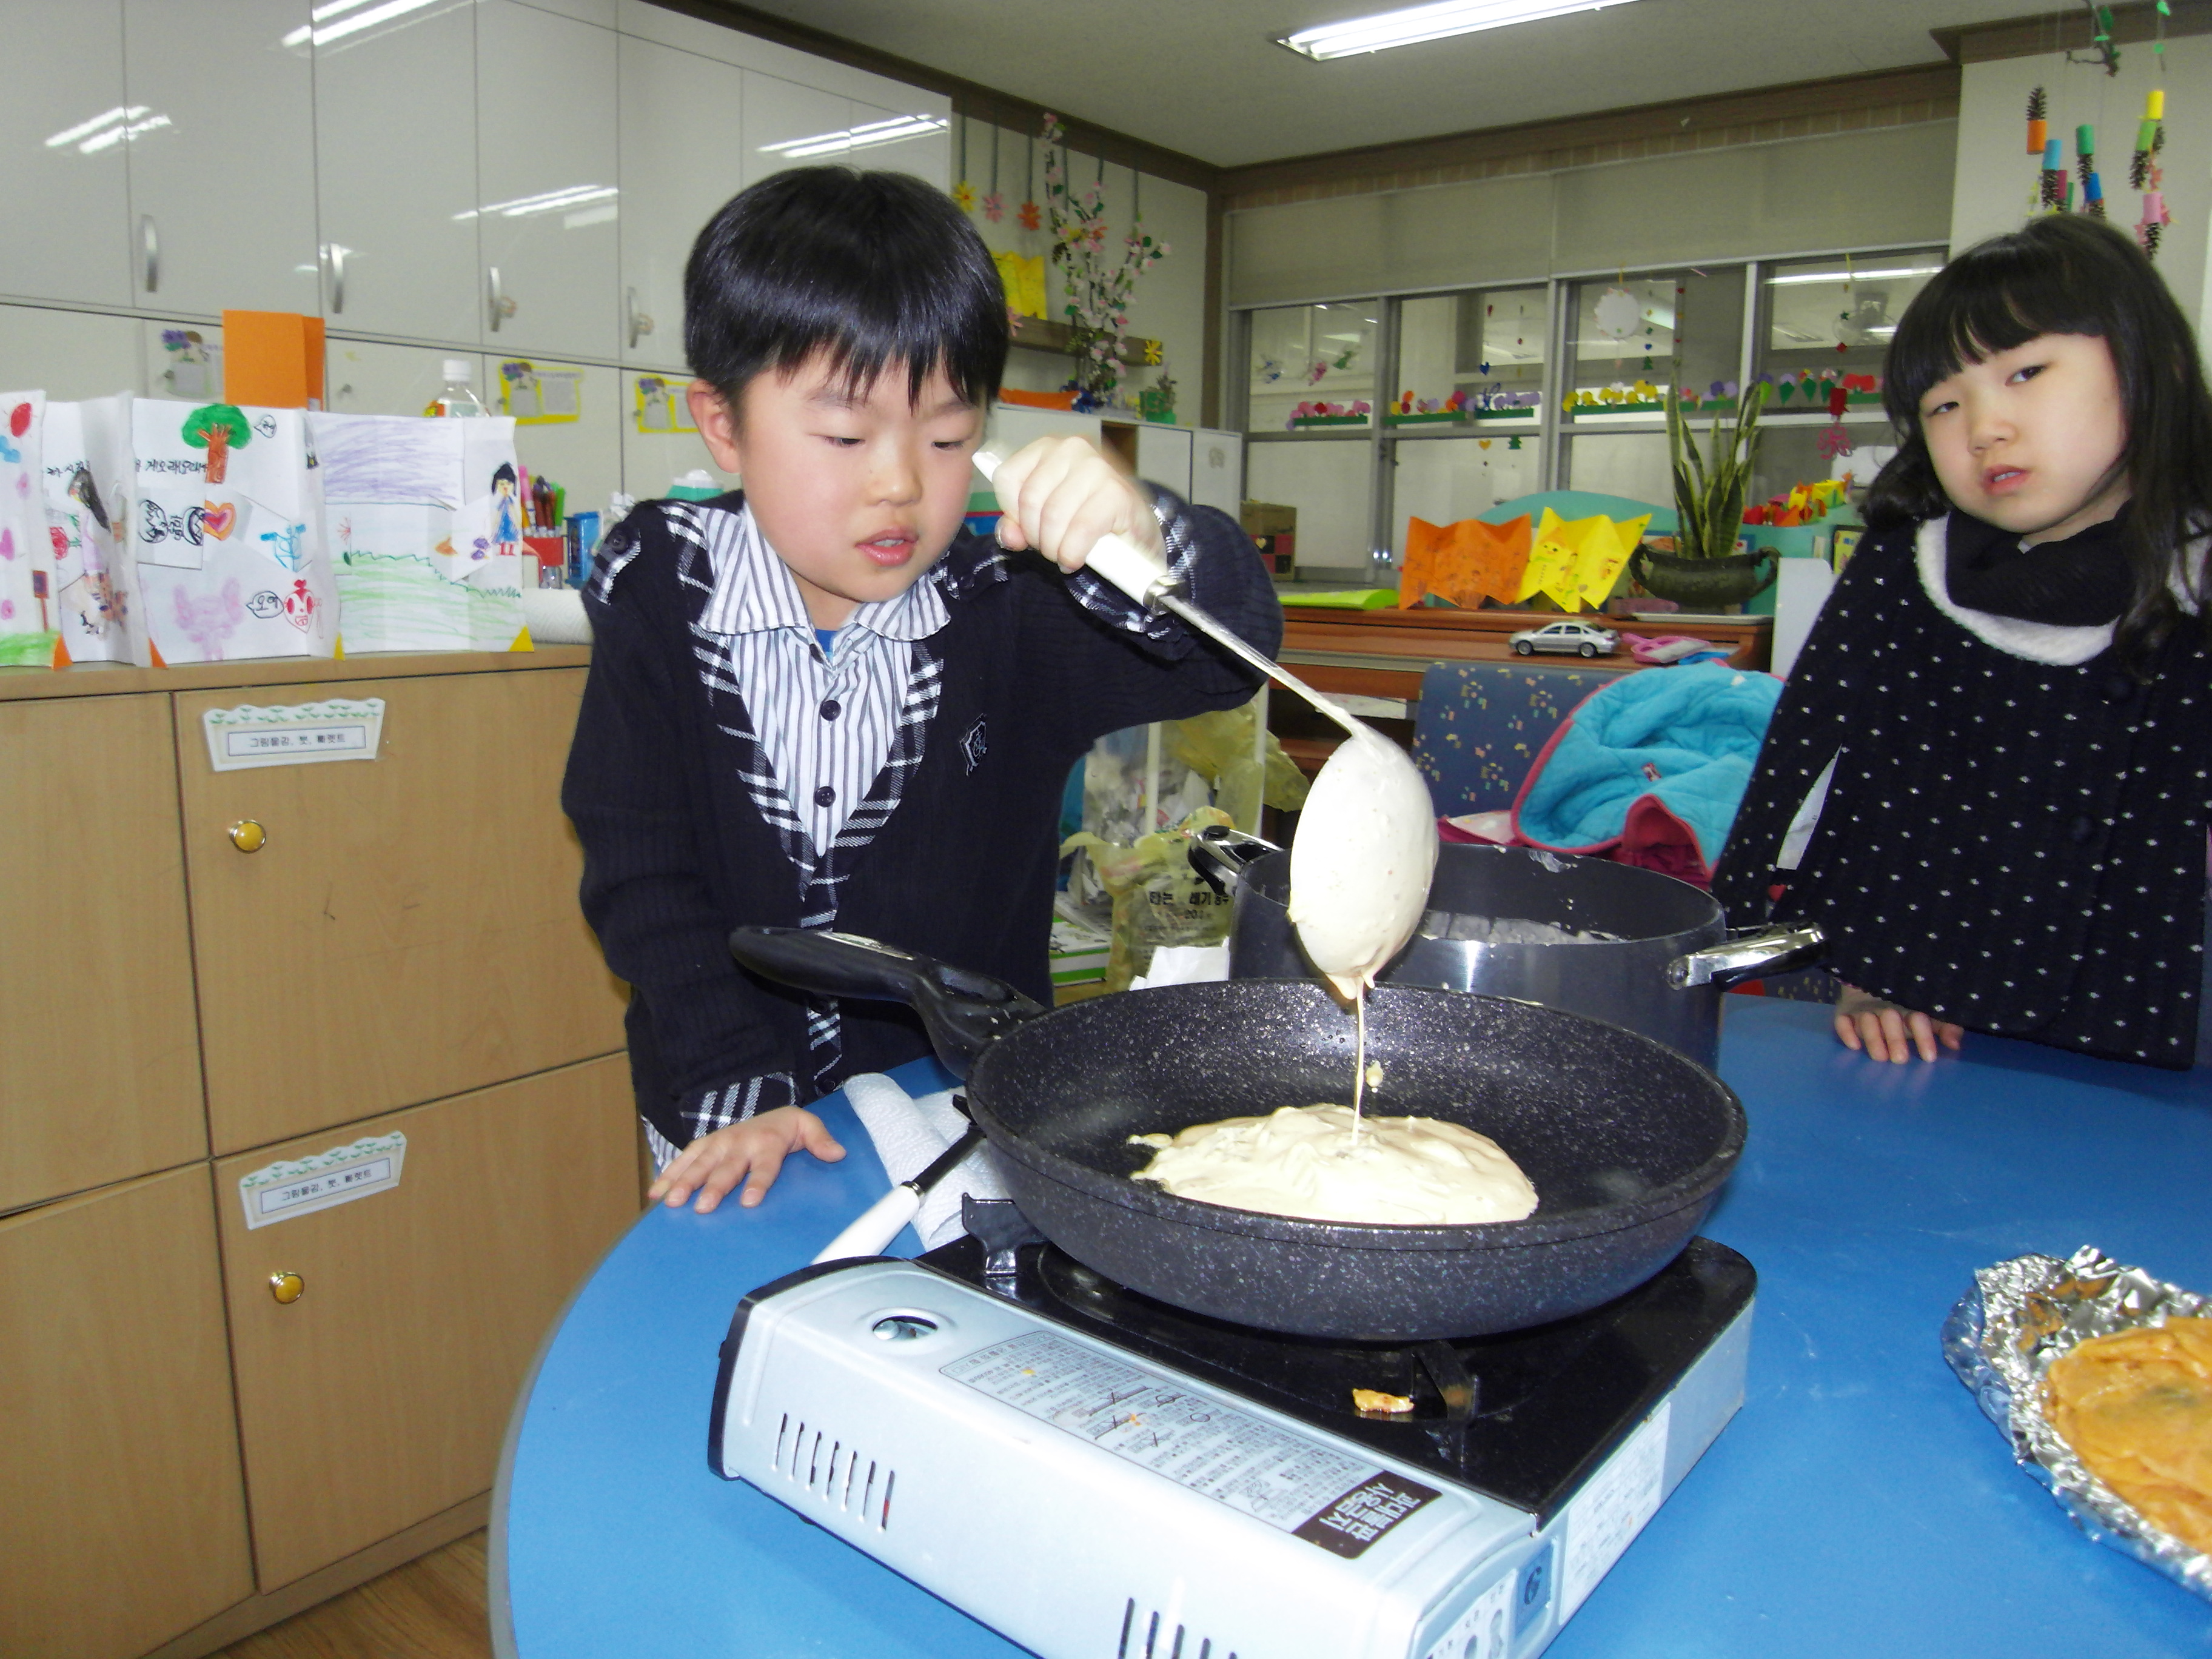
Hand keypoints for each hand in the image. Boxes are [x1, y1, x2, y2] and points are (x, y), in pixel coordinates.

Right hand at [647, 1106, 844, 1212]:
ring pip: (699, 1165)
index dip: (758, 1183)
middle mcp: (740, 1143)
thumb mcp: (809, 1127)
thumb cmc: (788, 1128)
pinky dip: (668, 1175)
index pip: (764, 1166)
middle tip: (701, 1208)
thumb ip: (821, 1140)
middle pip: (726, 1169)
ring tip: (671, 1203)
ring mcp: (719, 1144)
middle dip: (714, 1187)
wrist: (768, 1112)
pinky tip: (655, 1194)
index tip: (749, 1201)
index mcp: (767, 1142)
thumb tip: (838, 1153)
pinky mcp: (704, 1146)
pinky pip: (683, 1160)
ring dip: (684, 1183)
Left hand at [990, 434, 1160, 573]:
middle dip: (1036, 536)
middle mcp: (1073, 448)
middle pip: (1029, 500)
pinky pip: (1079, 530)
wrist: (1137, 534)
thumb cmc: (1087, 519)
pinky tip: (1077, 558)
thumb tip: (1009, 535)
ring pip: (1053, 517)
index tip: (1031, 527)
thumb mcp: (1044, 520)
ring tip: (1065, 553)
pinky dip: (1073, 553)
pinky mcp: (1117, 493)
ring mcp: (1097, 467)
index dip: (1014, 513)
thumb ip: (1019, 525)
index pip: (1007, 477)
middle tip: (1052, 547)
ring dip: (1055, 548)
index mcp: (1049, 447)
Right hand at [1833, 983, 1963, 1063]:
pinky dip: (1846, 1032)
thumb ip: (1945, 1028)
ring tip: (1880, 1058)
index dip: (1924, 1037)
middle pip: (1890, 1019)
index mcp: (1909, 1007)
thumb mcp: (1931, 1016)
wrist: (1872, 984)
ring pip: (1867, 1020)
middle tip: (1900, 1059)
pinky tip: (1854, 1045)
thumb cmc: (1907, 1008)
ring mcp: (1864, 1009)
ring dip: (1873, 1038)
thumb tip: (1954, 1044)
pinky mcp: (1845, 1012)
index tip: (1929, 1057)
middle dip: (1895, 1039)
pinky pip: (1842, 1020)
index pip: (1918, 1019)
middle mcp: (1886, 1007)